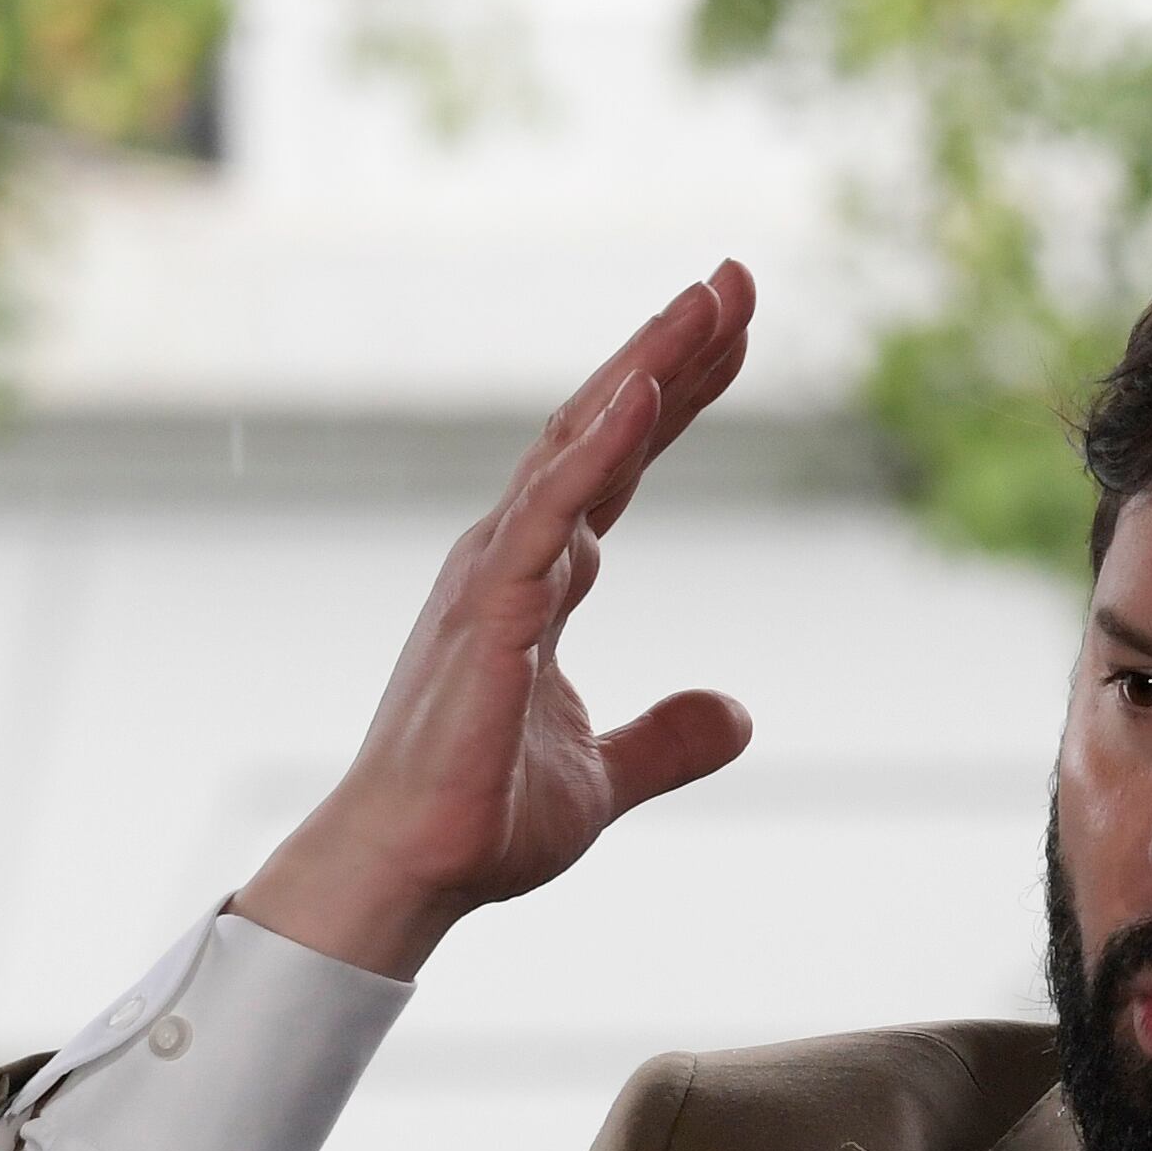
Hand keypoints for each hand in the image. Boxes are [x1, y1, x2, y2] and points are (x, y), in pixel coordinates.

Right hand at [240, 263, 759, 975]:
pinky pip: (551, 513)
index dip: (676, 397)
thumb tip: (738, 715)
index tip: (732, 333)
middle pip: (604, 429)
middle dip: (672, 352)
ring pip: (578, 447)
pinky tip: (646, 394)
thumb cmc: (482, 818)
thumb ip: (669, 738)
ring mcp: (496, 575)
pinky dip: (597, 450)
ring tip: (707, 301)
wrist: (413, 872)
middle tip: (736, 277)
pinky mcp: (490, 611)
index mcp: (539, 580)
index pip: (620, 467)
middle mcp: (513, 555)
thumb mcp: (606, 775)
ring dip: (646, 370)